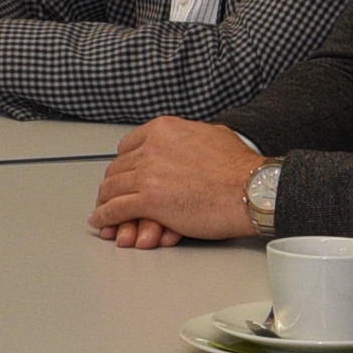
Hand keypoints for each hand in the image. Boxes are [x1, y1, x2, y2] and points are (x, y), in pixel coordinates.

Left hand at [93, 117, 265, 248]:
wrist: (250, 190)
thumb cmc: (240, 168)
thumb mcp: (212, 134)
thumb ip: (189, 137)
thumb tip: (186, 141)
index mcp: (164, 129)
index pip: (128, 146)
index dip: (124, 163)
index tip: (124, 173)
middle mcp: (151, 148)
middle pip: (117, 168)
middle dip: (113, 185)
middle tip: (111, 196)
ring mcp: (147, 174)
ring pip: (112, 189)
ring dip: (105, 202)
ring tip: (104, 212)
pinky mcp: (148, 201)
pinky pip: (115, 209)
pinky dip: (104, 217)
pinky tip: (102, 222)